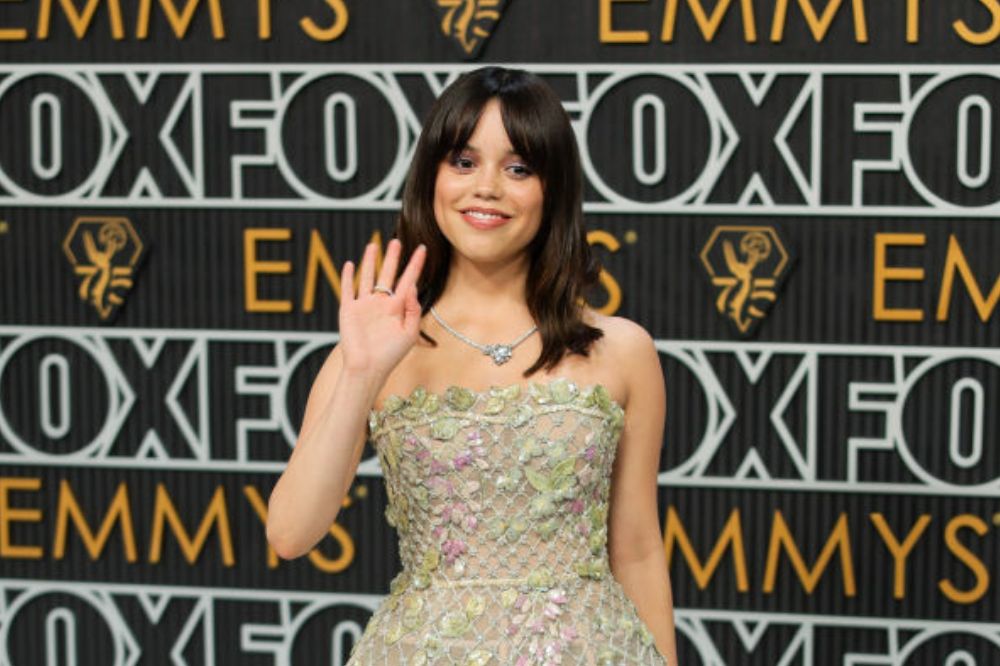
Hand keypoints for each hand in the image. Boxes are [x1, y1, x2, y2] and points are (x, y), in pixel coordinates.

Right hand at [337, 239, 425, 378]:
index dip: (415, 265)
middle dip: (392, 258)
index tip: (423, 249)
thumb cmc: (390, 355)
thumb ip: (413, 310)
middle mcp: (381, 304)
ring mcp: (364, 306)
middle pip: (387, 275)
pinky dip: (347, 277)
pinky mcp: (348, 310)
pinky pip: (348, 289)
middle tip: (397, 241)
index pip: (408, 281)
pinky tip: (350, 264)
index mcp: (397, 309)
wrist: (367, 368)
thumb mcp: (409, 333)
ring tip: (374, 245)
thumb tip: (413, 288)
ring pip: (367, 278)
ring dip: (370, 262)